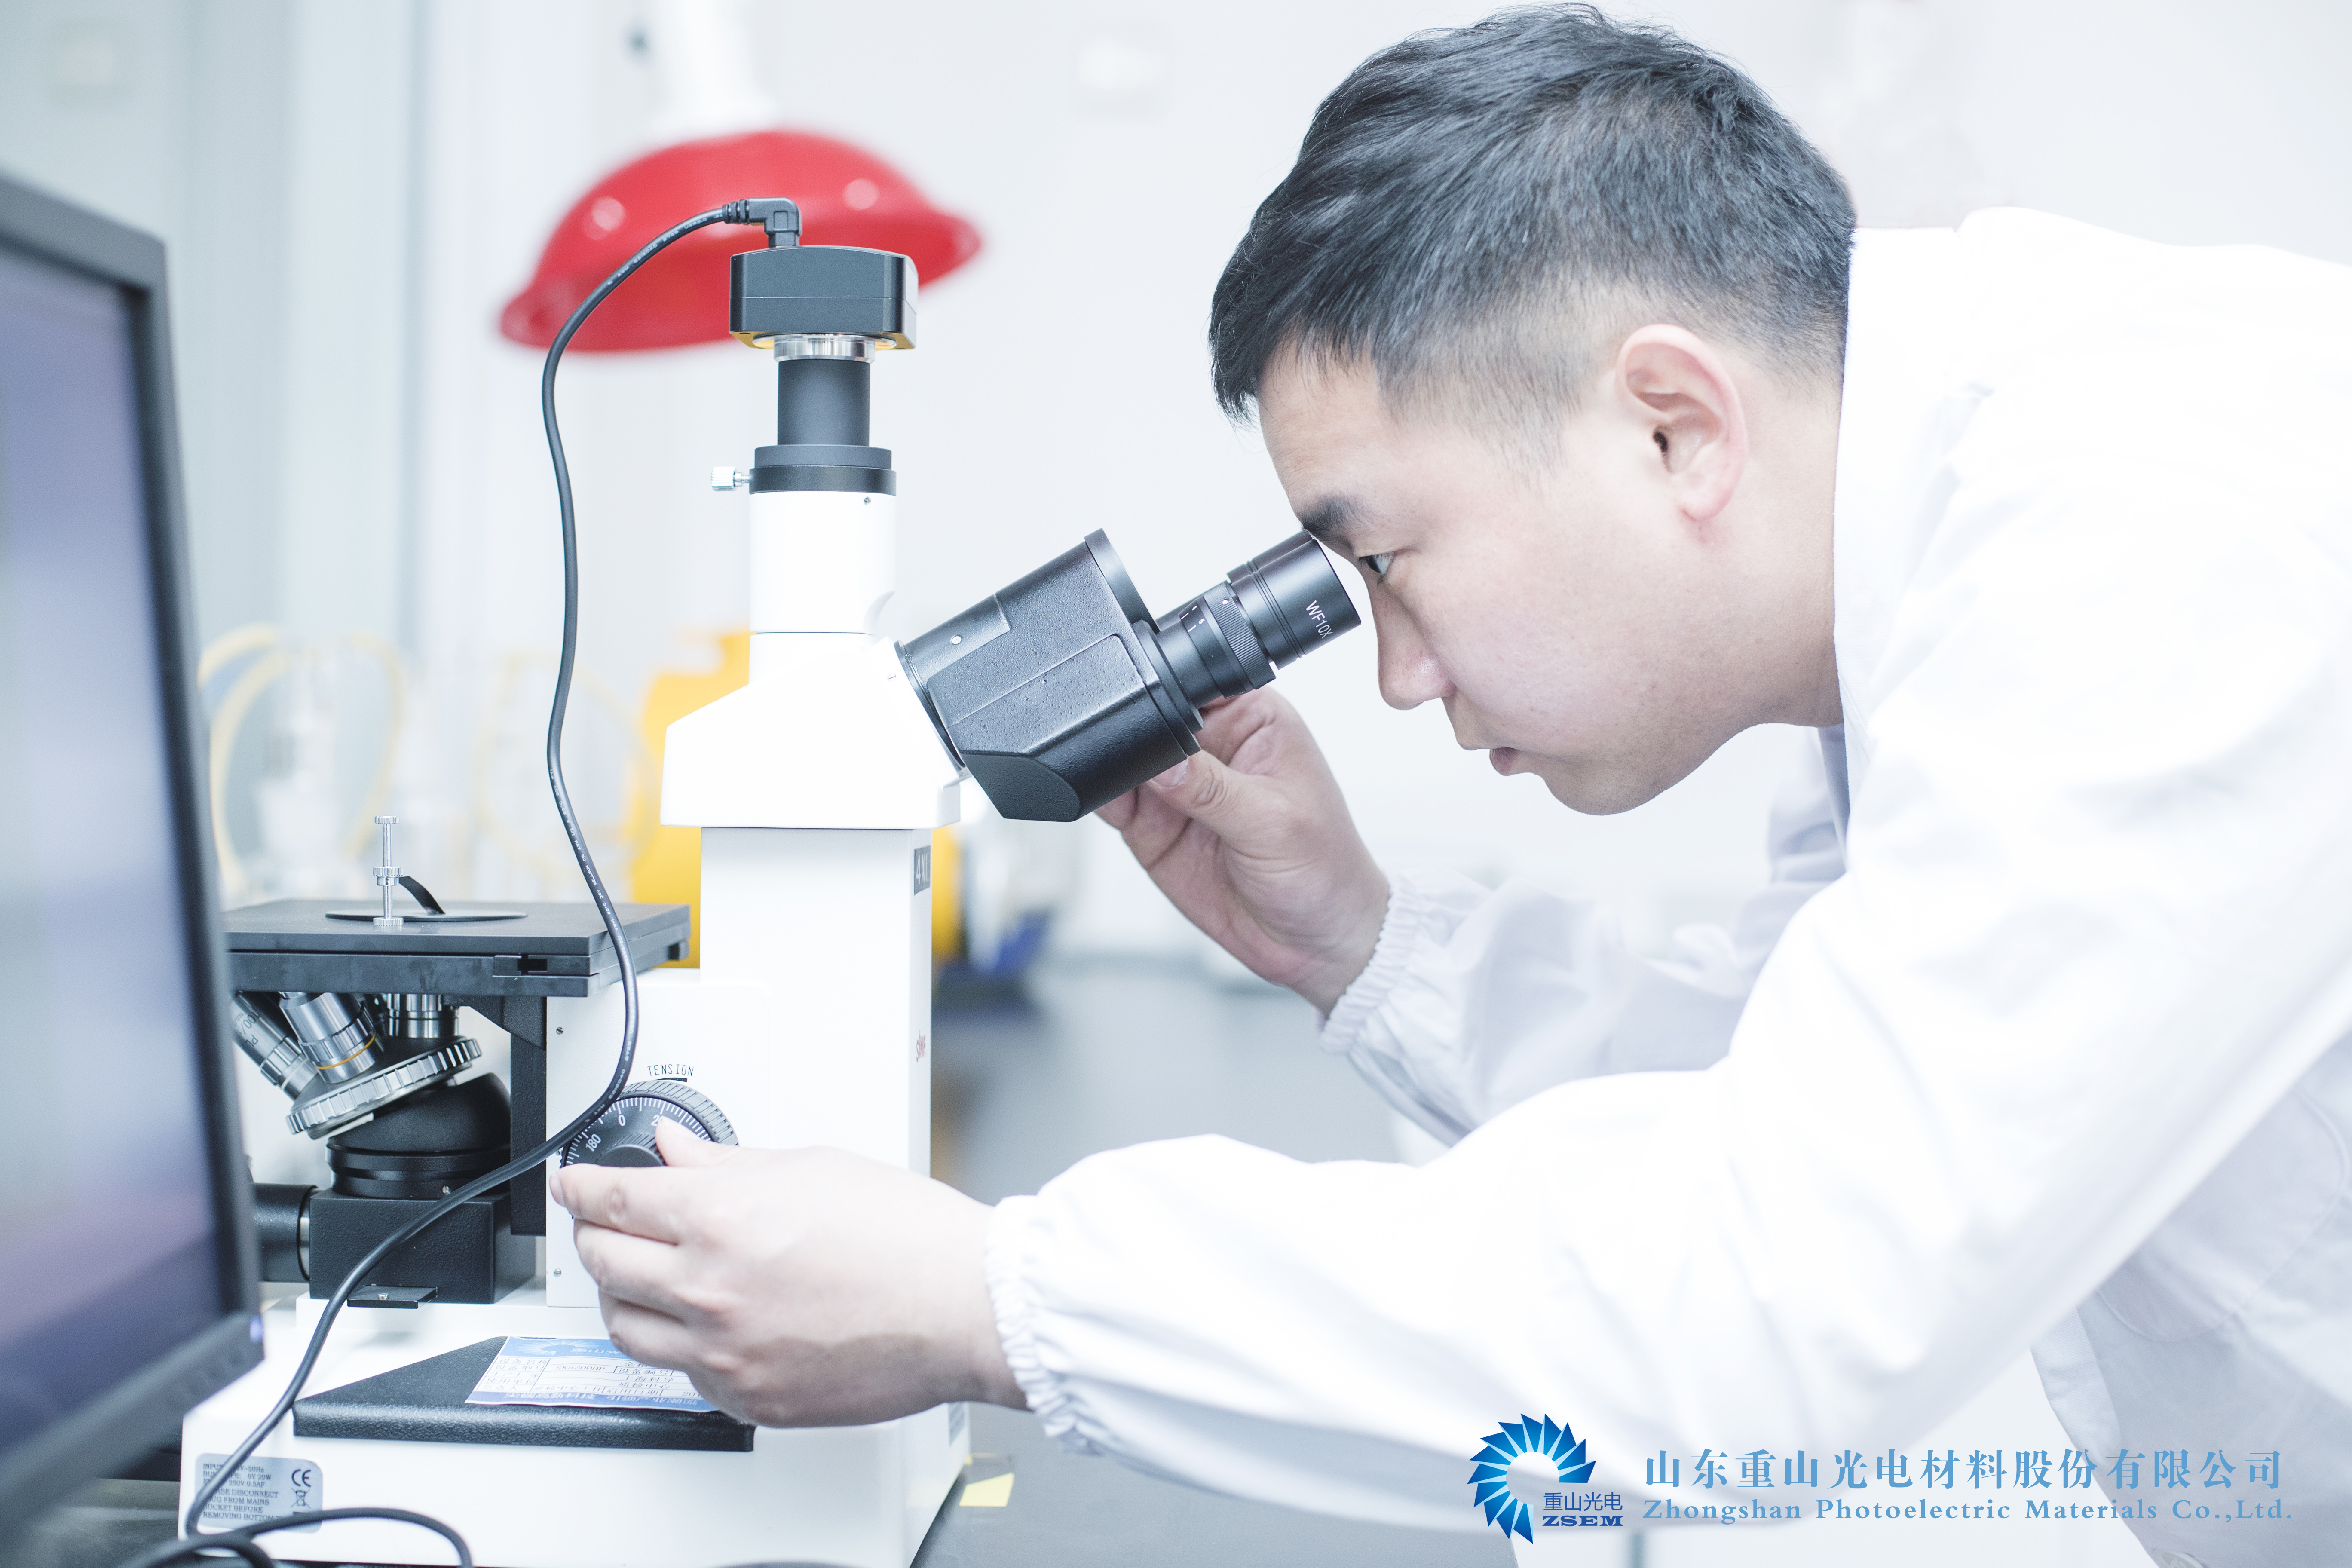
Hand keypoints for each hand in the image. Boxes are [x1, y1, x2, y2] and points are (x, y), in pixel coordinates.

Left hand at [547, 1120, 1024, 1425]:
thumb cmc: (906, 1234)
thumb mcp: (809, 1167)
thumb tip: (675, 1152)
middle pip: (604, 1262)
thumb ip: (726, 1164)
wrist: (963, 1305)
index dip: (580, 1185)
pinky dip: (679, 1345)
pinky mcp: (749, 1398)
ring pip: (626, 1327)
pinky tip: (704, 1322)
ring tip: (644, 1276)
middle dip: (594, 1233)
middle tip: (603, 1220)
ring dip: (622, 1295)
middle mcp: (708, 1290)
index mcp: (719, 1219)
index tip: (572, 1183)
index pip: (611, 1199)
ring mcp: (724, 1353)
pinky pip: (682, 1373)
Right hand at [1097, 689, 1386, 1012]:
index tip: (1141, 705)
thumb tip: (1160, 761)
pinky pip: (1113, 800)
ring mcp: (1179, 786)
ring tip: (1123, 788)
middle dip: (1132, 730)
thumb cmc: (1324, 870)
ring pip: (1125, 757)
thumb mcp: (1273, 824)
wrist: (1313, 943)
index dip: (1166, 689)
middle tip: (1126, 755)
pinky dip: (1099, 796)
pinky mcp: (1155, 824)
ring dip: (1111, 763)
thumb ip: (1212, 789)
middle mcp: (1212, 745)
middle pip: (1152, 717)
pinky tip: (1101, 799)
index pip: (1196, 686)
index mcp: (1253, 720)